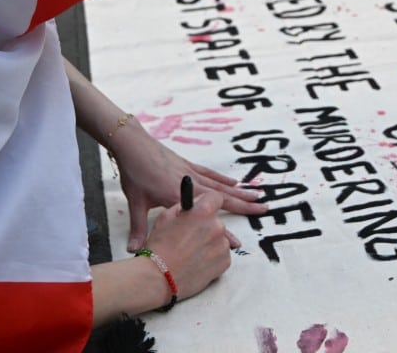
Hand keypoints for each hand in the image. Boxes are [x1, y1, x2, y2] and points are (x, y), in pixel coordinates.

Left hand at [111, 119, 263, 251]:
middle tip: (264, 209)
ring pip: (220, 185)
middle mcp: (190, 184)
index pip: (205, 218)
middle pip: (222, 197)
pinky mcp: (188, 164)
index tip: (236, 244)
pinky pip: (210, 173)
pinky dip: (223, 178)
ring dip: (239, 191)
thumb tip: (134, 251)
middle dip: (244, 205)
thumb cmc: (134, 173)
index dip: (221, 232)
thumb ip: (138, 228)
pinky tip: (235, 181)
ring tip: (257, 196)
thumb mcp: (136, 202)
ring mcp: (191, 173)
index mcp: (178, 197)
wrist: (132, 144)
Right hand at [142, 191, 232, 301]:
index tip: (202, 208)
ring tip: (191, 252)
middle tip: (190, 236)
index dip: (207, 202)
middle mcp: (217, 227)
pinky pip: (222, 254)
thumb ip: (184, 207)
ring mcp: (223, 246)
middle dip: (205, 225)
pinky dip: (213, 257)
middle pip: (216, 220)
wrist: (160, 277)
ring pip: (219, 238)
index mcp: (202, 212)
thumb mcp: (165, 217)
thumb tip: (192, 205)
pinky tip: (197, 261)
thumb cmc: (160, 247)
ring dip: (210, 242)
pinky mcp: (225, 262)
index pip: (215, 197)